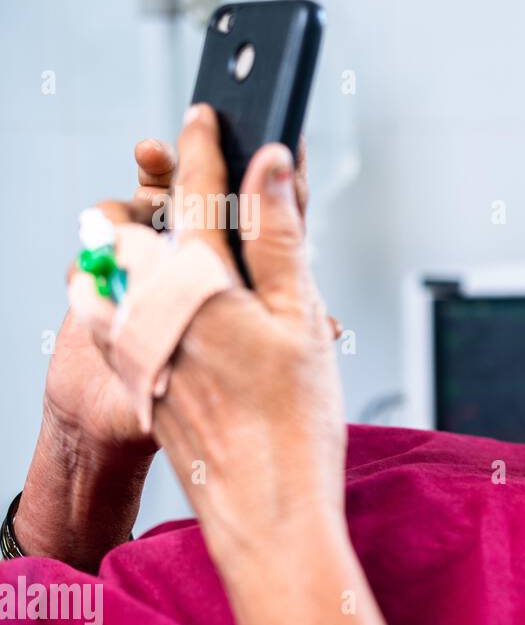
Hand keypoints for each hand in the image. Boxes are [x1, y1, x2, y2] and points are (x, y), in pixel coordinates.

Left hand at [105, 107, 343, 561]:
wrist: (264, 512)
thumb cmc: (292, 427)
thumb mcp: (301, 319)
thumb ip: (281, 235)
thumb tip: (270, 166)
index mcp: (194, 285)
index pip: (194, 192)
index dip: (205, 146)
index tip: (207, 112)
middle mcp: (149, 307)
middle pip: (151, 221)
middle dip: (175, 189)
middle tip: (206, 174)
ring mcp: (133, 343)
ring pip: (131, 263)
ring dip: (157, 238)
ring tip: (201, 242)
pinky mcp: (130, 371)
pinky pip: (121, 305)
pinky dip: (144, 286)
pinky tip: (181, 300)